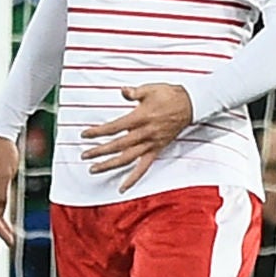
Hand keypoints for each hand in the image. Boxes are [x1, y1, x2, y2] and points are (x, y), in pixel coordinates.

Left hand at [80, 84, 194, 191]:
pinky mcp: (157, 150)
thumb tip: (123, 91)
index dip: (98, 132)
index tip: (85, 134)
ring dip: (110, 165)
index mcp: (140, 118)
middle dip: (99, 151)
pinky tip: (123, 187)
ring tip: (94, 169)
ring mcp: (151, 144)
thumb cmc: (169, 96)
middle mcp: (144, 134)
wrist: (190, 105)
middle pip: (117, 146)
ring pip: (127, 159)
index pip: (114, 128)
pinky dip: (133, 179)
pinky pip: (143, 168)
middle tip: (84, 155)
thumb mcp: (150, 89)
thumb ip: (134, 92)